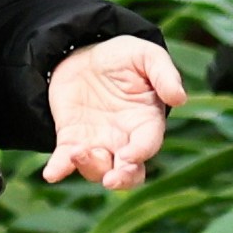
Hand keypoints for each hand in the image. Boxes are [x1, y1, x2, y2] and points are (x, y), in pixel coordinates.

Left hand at [43, 34, 185, 185]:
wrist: (86, 53)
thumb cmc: (124, 57)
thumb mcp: (146, 55)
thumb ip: (164, 74)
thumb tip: (179, 98)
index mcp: (146, 122)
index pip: (148, 144)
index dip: (140, 153)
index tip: (129, 155)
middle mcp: (124, 139)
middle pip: (128, 172)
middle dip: (121, 180)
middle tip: (110, 179)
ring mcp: (97, 142)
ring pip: (97, 169)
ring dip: (89, 168)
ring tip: (78, 152)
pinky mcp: (71, 139)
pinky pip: (64, 160)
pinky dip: (59, 169)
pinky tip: (52, 173)